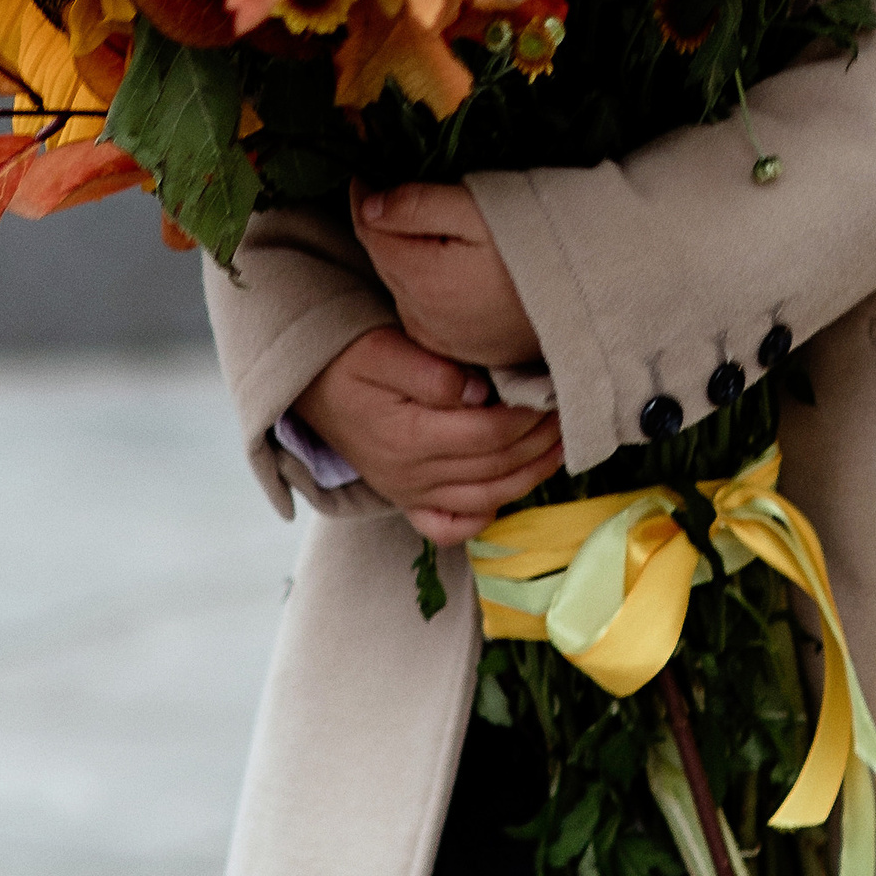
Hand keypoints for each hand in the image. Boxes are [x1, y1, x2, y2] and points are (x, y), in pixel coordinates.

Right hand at [297, 326, 561, 547]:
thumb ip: (432, 372)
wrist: (306, 387)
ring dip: (529, 476)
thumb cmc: (347, 360)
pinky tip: (508, 492)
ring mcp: (409, 493)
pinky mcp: (406, 500)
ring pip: (486, 497)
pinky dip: (484, 516)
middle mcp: (411, 475)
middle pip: (495, 466)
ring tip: (558, 447)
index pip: (489, 434)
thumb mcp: (381, 349)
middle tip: (568, 415)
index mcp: (409, 437)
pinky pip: (450, 525)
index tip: (553, 394)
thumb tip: (481, 392)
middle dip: (540, 443)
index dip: (529, 418)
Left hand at [353, 182, 541, 368]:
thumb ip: (418, 204)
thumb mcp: (479, 209)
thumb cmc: (542, 244)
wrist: (594, 298)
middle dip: (385, 226)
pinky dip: (425, 286)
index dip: (363, 198)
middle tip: (394, 190)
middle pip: (385, 260)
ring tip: (429, 226)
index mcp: (421, 279)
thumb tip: (367, 204)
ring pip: (402, 286)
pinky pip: (424, 311)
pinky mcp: (460, 351)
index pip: (369, 232)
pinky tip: (449, 265)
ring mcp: (440, 339)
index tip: (364, 174)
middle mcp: (421, 317)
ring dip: (406, 256)